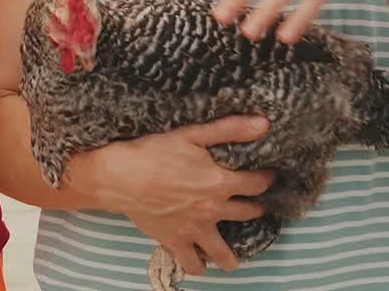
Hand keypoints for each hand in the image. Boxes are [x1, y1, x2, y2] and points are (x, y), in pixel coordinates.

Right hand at [71, 117, 274, 275]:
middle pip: (248, 215)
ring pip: (224, 254)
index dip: (266, 179)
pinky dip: (199, 264)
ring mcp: (195, 231)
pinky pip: (193, 264)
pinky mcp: (175, 243)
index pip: (257, 184)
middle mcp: (213, 210)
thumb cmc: (154, 152)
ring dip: (233, 254)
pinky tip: (200, 258)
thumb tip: (264, 124)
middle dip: (257, 209)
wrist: (120, 177)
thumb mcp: (193, 134)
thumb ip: (230, 129)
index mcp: (220, 183)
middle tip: (255, 205)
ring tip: (233, 251)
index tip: (268, 176)